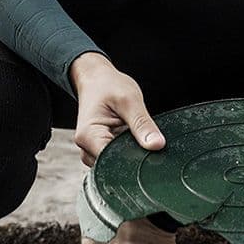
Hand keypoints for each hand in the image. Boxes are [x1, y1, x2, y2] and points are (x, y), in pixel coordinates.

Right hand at [69, 52, 164, 168]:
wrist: (96, 79)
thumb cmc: (108, 85)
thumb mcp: (130, 100)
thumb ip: (143, 124)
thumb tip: (157, 145)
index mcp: (88, 136)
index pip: (111, 161)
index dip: (132, 158)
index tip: (147, 148)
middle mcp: (86, 147)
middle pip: (113, 164)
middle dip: (132, 154)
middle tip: (141, 135)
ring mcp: (92, 150)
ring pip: (116, 162)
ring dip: (129, 150)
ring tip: (131, 130)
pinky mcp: (100, 148)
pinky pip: (116, 156)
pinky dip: (126, 148)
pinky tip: (129, 135)